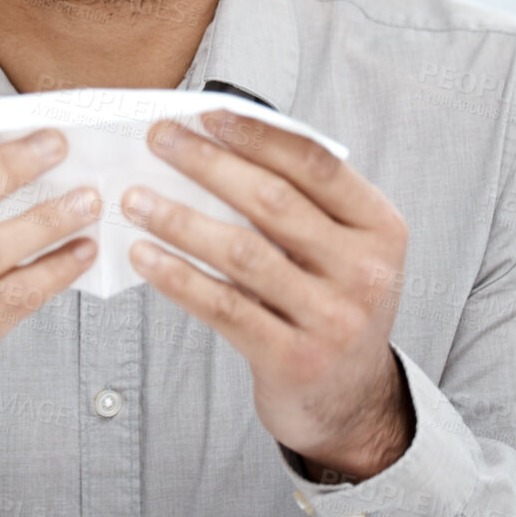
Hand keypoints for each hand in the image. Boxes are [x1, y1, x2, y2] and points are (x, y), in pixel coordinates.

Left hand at [121, 111, 413, 482]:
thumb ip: (301, 203)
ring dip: (180, 220)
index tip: (205, 113)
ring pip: (242, 253)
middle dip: (208, 164)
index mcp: (380, 227)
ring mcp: (332, 318)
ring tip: (136, 199)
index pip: (315, 164)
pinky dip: (179, 277)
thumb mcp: (342, 250)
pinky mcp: (294, 359)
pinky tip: (146, 257)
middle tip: (159, 142)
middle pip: (273, 202)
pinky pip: (225, 307)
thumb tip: (217, 145)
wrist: (353, 403)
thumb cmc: (332, 306)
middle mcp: (365, 271)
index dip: (257, 134)